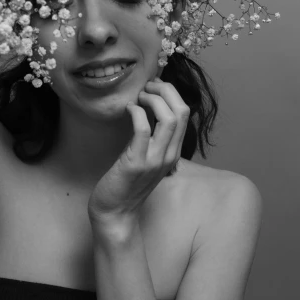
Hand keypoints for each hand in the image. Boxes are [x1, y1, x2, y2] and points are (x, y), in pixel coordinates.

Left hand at [87, 77, 189, 233]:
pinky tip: (128, 110)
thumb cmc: (126, 183)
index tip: (153, 87)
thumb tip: (149, 109)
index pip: (184, 113)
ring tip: (139, 97)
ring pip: (168, 118)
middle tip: (146, 87)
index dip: (171, 93)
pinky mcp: (136, 163)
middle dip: (165, 90)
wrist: (115, 212)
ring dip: (152, 99)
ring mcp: (154, 160)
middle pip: (181, 111)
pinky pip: (143, 130)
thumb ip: (152, 138)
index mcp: (173, 152)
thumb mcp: (146, 158)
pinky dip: (137, 113)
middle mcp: (169, 155)